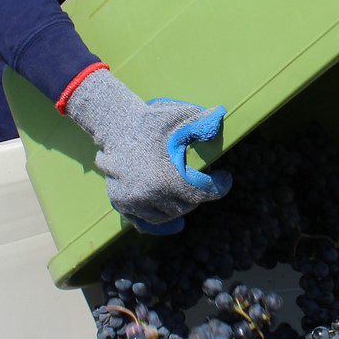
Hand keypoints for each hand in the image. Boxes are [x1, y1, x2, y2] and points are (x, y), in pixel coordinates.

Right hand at [63, 69, 231, 232]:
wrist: (113, 125)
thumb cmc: (150, 120)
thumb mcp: (178, 116)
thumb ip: (202, 123)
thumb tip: (221, 116)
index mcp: (170, 179)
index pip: (206, 193)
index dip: (220, 185)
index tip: (225, 178)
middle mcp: (152, 195)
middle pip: (187, 205)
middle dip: (197, 193)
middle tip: (199, 179)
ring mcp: (135, 201)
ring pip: (167, 215)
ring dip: (178, 205)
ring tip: (182, 191)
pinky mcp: (122, 203)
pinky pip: (145, 222)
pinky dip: (158, 220)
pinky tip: (171, 222)